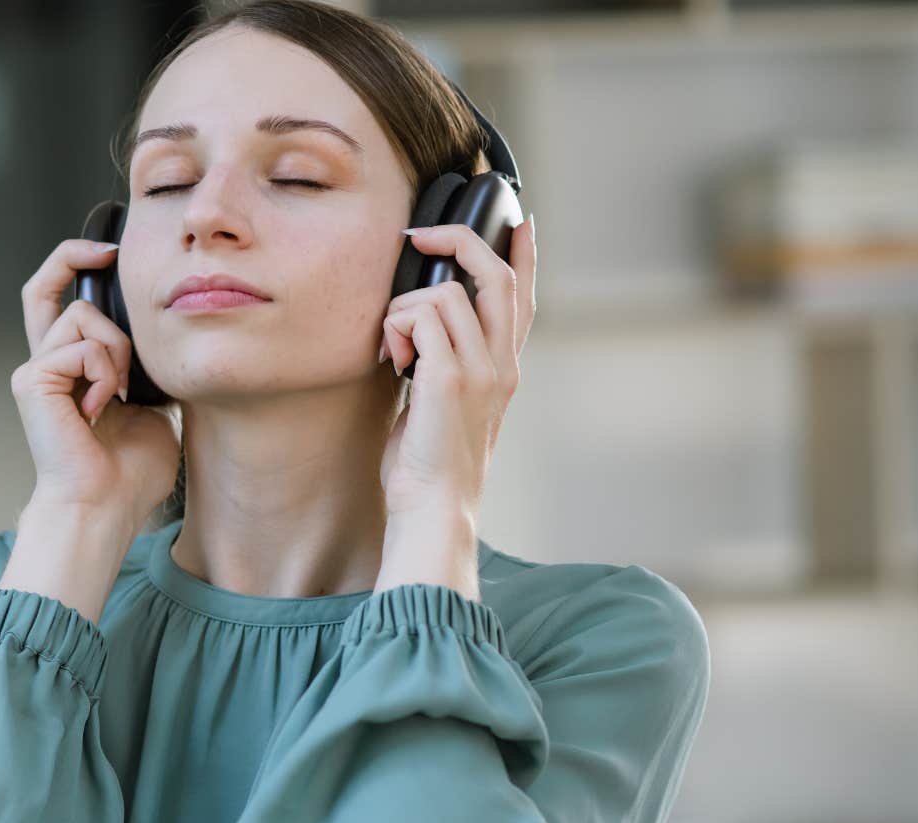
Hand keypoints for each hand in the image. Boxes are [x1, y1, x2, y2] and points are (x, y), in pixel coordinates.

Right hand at [16, 239, 180, 528]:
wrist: (106, 506)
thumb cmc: (130, 472)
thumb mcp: (155, 405)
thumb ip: (148, 368)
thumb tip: (167, 338)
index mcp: (72, 370)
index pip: (58, 302)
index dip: (75, 265)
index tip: (109, 253)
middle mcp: (46, 364)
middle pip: (46, 287)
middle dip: (75, 257)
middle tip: (110, 255)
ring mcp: (36, 371)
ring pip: (83, 317)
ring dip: (116, 349)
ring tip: (119, 393)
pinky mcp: (33, 380)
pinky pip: (82, 346)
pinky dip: (105, 371)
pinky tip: (104, 406)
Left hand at [376, 216, 536, 521]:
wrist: (434, 507)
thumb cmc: (428, 463)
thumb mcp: (442, 404)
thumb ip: (442, 364)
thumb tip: (412, 330)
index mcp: (504, 369)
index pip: (525, 298)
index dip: (524, 254)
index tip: (521, 221)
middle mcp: (501, 364)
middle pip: (496, 275)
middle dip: (457, 240)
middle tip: (418, 236)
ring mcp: (480, 370)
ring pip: (445, 292)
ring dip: (403, 309)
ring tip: (393, 350)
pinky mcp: (450, 379)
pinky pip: (420, 317)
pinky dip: (395, 328)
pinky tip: (392, 360)